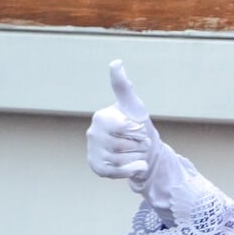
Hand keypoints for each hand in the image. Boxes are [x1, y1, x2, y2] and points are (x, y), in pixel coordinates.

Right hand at [87, 60, 160, 180]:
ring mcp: (93, 151)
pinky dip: (131, 170)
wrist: (141, 150)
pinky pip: (117, 173)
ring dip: (137, 157)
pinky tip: (136, 165)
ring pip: (122, 159)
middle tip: (138, 142)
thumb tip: (116, 62)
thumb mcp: (134, 106)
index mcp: (101, 117)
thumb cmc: (137, 124)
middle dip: (139, 145)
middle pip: (125, 145)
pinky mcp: (97, 168)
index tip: (138, 128)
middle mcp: (92, 134)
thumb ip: (123, 87)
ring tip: (135, 152)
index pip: (125, 127)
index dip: (138, 130)